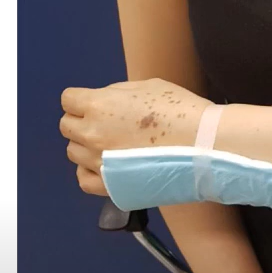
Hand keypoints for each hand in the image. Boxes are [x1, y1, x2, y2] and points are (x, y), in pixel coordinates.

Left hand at [59, 78, 211, 195]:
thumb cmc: (182, 109)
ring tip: (114, 147)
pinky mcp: (110, 186)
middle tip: (110, 125)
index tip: (99, 105)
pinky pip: (83, 179)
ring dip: (87, 147)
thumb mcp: (148, 86)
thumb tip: (104, 102)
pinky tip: (109, 166)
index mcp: (99, 105)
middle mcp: (92, 133)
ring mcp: (99, 162)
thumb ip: (117, 93)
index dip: (83, 100)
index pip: (68, 99)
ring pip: (73, 152)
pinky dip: (91, 172)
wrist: (204, 144)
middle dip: (83, 122)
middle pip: (67, 126)